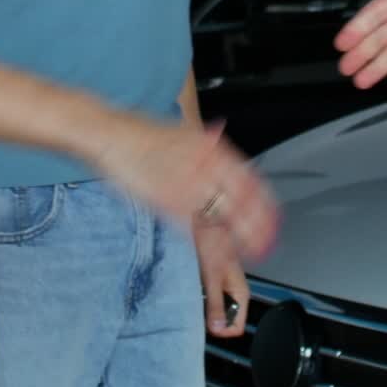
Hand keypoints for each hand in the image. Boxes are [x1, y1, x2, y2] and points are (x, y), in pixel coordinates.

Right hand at [93, 116, 277, 259]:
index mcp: (210, 148)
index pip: (247, 179)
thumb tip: (221, 144)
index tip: (272, 215)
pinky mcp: (167, 204)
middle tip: (267, 240)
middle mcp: (203, 167)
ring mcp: (186, 186)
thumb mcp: (184, 132)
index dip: (262, 201)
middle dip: (256, 224)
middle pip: (239, 201)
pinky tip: (219, 254)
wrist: (113, 135)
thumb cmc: (142, 133)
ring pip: (221, 217)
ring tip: (251, 251)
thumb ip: (206, 144)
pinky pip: (195, 228)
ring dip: (239, 236)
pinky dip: (209, 243)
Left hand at [194, 221, 248, 337]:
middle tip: (199, 308)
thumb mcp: (211, 278)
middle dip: (213, 319)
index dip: (222, 330)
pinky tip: (193, 288)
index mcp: (241, 292)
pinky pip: (210, 297)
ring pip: (217, 308)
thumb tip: (217, 329)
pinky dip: (201, 297)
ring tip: (195, 295)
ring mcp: (225, 284)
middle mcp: (235, 290)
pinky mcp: (214, 278)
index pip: (237, 326)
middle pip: (227, 319)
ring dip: (205, 307)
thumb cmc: (211, 242)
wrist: (205, 221)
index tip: (207, 324)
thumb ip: (215, 305)